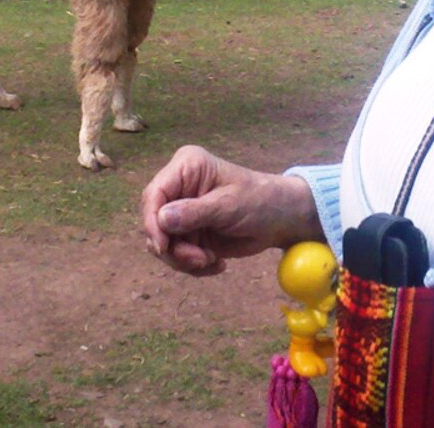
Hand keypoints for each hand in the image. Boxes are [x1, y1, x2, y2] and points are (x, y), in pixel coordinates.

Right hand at [139, 145, 319, 276]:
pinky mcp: (189, 233)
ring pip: (162, 243)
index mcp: (186, 168)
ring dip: (183, 259)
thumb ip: (194, 212)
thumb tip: (161, 219)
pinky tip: (216, 263)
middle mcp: (179, 188)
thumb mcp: (228, 205)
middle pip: (153, 222)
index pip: (155, 194)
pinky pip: (176, 254)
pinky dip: (192, 265)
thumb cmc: (260, 201)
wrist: (280, 220)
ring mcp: (182, 212)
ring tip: (210, 261)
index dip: (152, 221)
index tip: (163, 246)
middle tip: (199, 259)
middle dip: (172, 247)